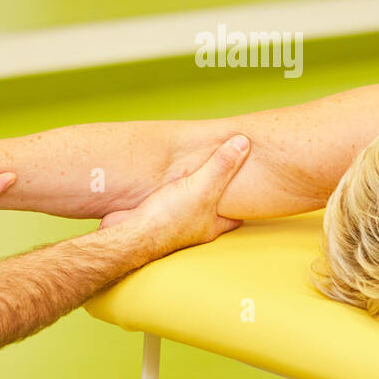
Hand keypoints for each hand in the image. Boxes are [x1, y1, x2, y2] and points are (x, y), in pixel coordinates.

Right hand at [99, 134, 250, 253]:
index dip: (244, 202)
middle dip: (216, 195)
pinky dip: (167, 192)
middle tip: (223, 176)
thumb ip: (222, 166)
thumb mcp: (202, 187)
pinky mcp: (153, 219)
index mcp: (211, 225)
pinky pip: (165, 202)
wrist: (129, 235)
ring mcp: (173, 225)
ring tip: (193, 173)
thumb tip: (243, 143)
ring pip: (188, 206)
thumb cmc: (168, 219)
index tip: (249, 186)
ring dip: (190, 193)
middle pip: (213, 210)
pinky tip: (164, 180)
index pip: (236, 216)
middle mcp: (194, 228)